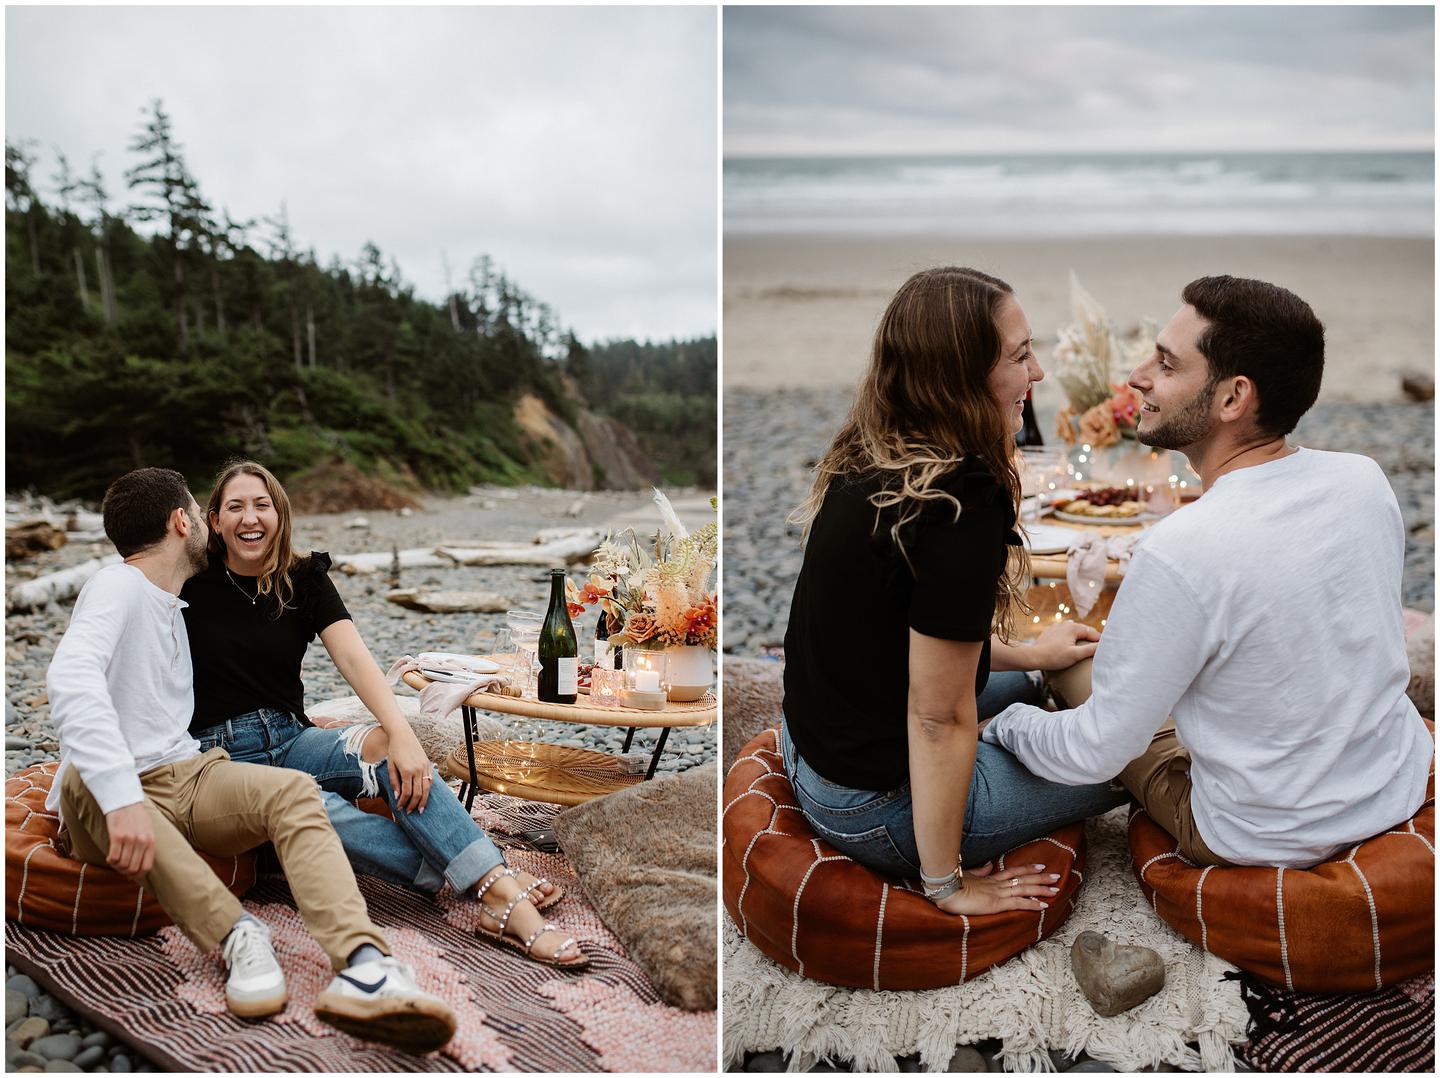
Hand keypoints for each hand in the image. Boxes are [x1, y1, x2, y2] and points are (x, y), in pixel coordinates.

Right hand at [104, 803, 155, 879]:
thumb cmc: (136, 817)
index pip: (146, 868)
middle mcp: (142, 842)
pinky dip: (110, 861)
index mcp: (151, 841)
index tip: (130, 873)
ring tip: (114, 860)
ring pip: (122, 865)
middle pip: (132, 869)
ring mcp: (130, 839)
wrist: (124, 801)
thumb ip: (146, 846)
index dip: (137, 875)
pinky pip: (113, 858)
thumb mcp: (148, 831)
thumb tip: (140, 867)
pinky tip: (109, 856)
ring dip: (116, 866)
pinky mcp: (117, 836)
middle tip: (119, 867)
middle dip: (124, 871)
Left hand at [385, 725, 433, 813]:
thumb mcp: (390, 766)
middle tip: (409, 812)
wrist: (403, 735)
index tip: (399, 808)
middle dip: (414, 804)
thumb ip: (394, 781)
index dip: (403, 802)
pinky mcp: (428, 764)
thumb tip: (397, 795)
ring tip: (420, 809)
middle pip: (418, 792)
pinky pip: (430, 780)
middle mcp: (418, 770)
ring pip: (427, 788)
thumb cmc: (394, 750)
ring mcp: (424, 767)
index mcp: (407, 771)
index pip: (407, 792)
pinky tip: (425, 796)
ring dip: (423, 800)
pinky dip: (428, 790)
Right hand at [932, 863, 1060, 915]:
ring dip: (1042, 889)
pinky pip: (1019, 902)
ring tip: (1056, 889)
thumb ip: (979, 871)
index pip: (1013, 872)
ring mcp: (998, 893)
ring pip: (1025, 888)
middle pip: (1024, 878)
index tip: (1040, 867)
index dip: (1028, 870)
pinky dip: (1032, 904)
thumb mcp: (967, 876)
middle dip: (1041, 878)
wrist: (946, 890)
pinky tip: (1043, 905)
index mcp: (990, 879)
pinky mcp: (997, 903)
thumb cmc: (952, 885)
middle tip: (1056, 876)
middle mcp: (997, 884)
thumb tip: (988, 865)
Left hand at [1029, 620, 1099, 670]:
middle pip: (1084, 632)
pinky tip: (1071, 648)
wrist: (1032, 657)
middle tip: (1098, 650)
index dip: (1101, 642)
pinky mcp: (1051, 632)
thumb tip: (1104, 646)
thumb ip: (1091, 650)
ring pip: (1074, 633)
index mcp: (1074, 627)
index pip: (1094, 633)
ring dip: (1081, 640)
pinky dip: (1070, 640)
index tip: (1106, 650)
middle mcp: (1066, 623)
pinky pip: (1065, 635)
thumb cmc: (1054, 657)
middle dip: (1091, 640)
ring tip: (1085, 650)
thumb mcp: (1075, 655)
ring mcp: (1057, 627)